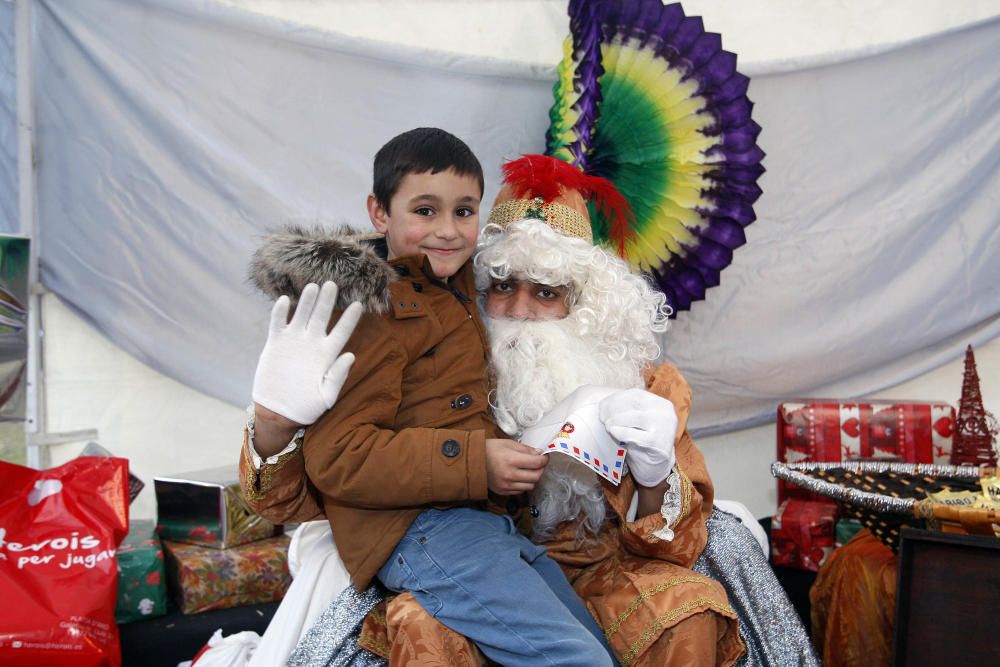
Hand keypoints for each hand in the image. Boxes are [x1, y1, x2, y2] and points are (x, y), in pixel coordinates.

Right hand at [252, 281, 362, 425]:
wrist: (279, 412)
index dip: (350, 319)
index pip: (342, 332)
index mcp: (327, 354)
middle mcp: (312, 344)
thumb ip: (338, 376)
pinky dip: (280, 312)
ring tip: (313, 287)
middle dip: (327, 300)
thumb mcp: (327, 395)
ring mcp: (294, 342)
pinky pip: (278, 323)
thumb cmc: (307, 407)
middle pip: (321, 317)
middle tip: (332, 283)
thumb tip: (350, 355)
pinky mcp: (276, 343)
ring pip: (301, 315)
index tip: (359, 304)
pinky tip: (285, 300)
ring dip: (306, 301)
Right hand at [485, 439, 547, 494]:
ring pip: (530, 486)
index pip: (537, 463)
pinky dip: (523, 484)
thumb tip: (539, 454)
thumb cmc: (490, 449)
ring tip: (529, 470)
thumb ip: (526, 449)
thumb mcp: (509, 443)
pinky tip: (519, 476)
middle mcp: (509, 475)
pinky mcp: (503, 492)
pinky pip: (521, 491)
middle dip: (541, 469)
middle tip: (539, 464)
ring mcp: (506, 485)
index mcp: (511, 460)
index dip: (544, 459)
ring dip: (533, 478)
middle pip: (536, 477)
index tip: (545, 457)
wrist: (472, 461)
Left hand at [598, 388, 677, 486]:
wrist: (657, 466)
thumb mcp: (639, 421)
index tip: (602, 405)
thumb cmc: (643, 439)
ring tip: (607, 425)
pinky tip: (613, 432)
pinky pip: (635, 435)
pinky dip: (621, 432)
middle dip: (614, 408)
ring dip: (616, 419)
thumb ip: (628, 410)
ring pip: (636, 417)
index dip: (617, 398)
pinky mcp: (658, 444)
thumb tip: (604, 403)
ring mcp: (665, 428)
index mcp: (662, 404)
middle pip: (635, 404)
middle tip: (602, 416)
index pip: (637, 394)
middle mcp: (666, 414)